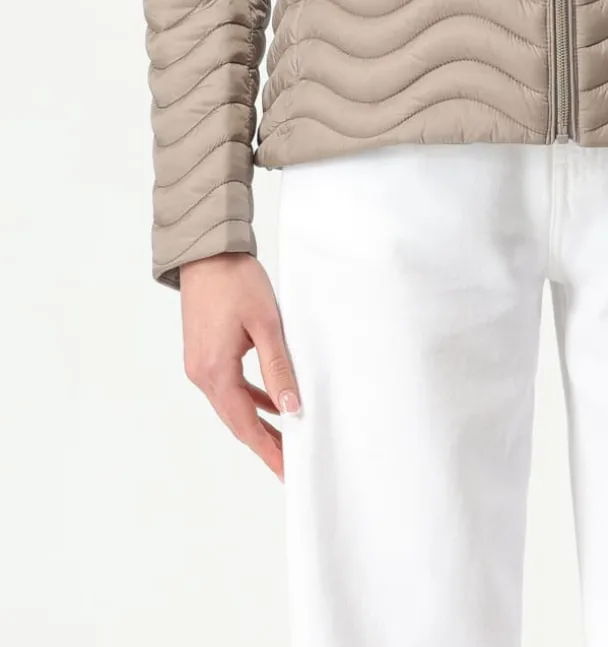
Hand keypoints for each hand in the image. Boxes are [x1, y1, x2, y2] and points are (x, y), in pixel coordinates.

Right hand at [179, 253, 300, 480]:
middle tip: (290, 464)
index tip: (286, 471)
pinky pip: (228, 387)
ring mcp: (200, 364)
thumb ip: (278, 366)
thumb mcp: (266, 323)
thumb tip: (291, 406)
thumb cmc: (236, 281)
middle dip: (264, 443)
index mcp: (215, 371)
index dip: (268, 448)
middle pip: (236, 420)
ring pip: (232, 405)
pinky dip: (249, 399)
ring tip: (285, 439)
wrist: (207, 252)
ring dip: (257, 422)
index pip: (245, 424)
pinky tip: (270, 402)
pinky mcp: (204, 353)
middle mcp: (201, 374)